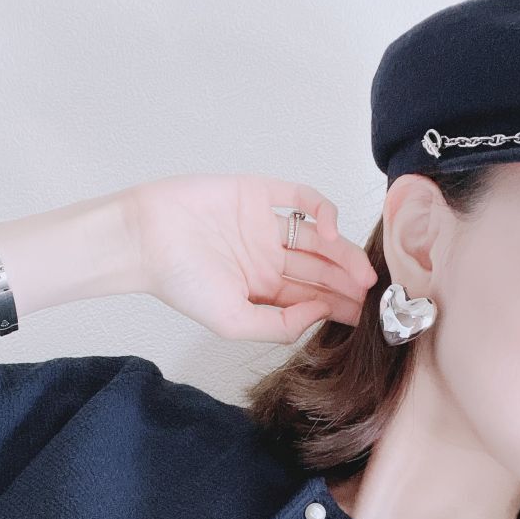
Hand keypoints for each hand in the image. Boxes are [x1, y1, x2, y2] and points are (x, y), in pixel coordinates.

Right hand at [122, 172, 377, 343]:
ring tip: (363, 272)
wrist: (145, 238)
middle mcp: (268, 259)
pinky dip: (321, 211)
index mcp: (261, 290)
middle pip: (319, 270)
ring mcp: (266, 225)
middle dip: (346, 283)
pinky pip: (300, 199)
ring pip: (317, 238)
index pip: (310, 299)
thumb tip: (321, 314)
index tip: (364, 319)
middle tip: (374, 295)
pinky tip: (330, 231)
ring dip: (342, 253)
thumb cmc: (180, 282)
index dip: (338, 307)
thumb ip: (279, 324)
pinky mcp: (260, 194)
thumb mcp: (233, 321)